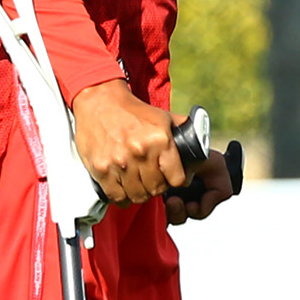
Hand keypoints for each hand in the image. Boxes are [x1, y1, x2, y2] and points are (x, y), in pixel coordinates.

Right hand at [70, 79, 186, 210]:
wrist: (100, 101)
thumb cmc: (133, 112)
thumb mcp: (164, 116)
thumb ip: (184, 131)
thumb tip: (200, 145)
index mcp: (160, 140)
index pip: (177, 180)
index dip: (175, 181)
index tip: (169, 178)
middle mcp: (141, 152)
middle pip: (156, 190)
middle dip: (156, 187)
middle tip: (151, 179)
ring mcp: (120, 163)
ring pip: (138, 196)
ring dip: (139, 193)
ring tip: (136, 183)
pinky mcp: (102, 169)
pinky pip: (117, 197)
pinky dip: (121, 196)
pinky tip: (122, 187)